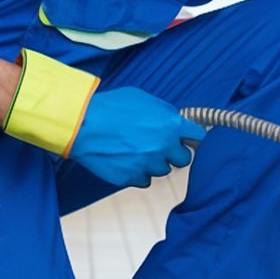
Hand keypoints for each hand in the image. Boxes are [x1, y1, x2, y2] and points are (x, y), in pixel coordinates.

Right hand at [68, 88, 206, 187]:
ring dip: (154, 163)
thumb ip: (164, 112)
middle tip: (159, 145)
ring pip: (162, 170)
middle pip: (183, 159)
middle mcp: (163, 147)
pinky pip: (144, 180)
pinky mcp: (131, 178)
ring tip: (135, 150)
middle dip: (173, 153)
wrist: (81, 124)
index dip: (193, 137)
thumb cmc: (110, 107)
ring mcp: (147, 165)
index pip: (197, 136)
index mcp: (170, 125)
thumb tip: (175, 121)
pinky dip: (138, 172)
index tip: (189, 139)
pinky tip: (126, 160)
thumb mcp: (143, 98)